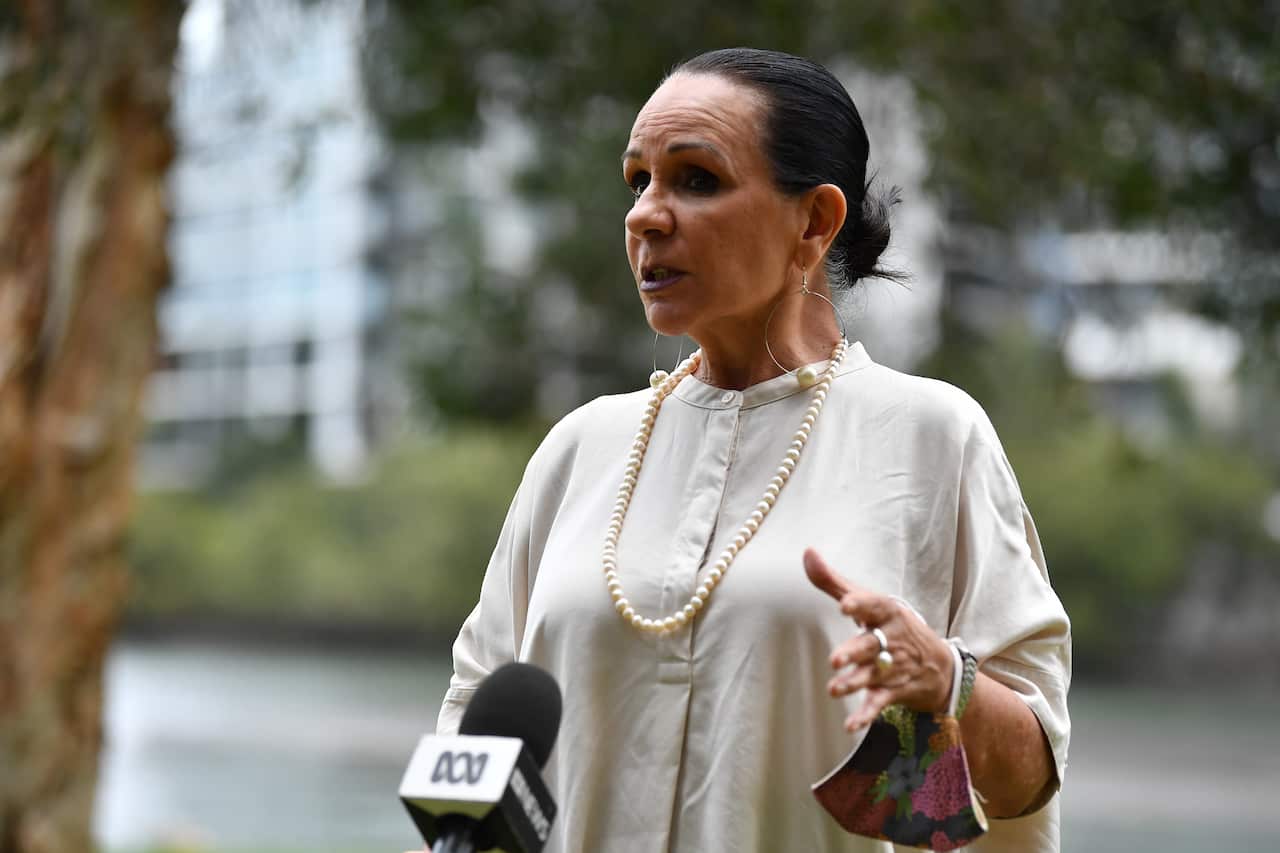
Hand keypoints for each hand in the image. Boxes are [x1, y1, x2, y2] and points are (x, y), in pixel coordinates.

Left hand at [803, 547, 953, 731]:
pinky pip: (880, 703)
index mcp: (887, 613)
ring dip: (854, 683)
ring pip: (873, 675)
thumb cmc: (892, 626)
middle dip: (855, 652)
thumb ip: (833, 581)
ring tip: (834, 689)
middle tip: (835, 659)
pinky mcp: (895, 691)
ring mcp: (895, 667)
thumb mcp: (868, 601)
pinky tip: (850, 724)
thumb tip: (807, 552)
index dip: (860, 604)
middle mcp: (893, 639)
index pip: (875, 605)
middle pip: (872, 645)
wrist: (941, 665)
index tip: (844, 605)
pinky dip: (866, 715)